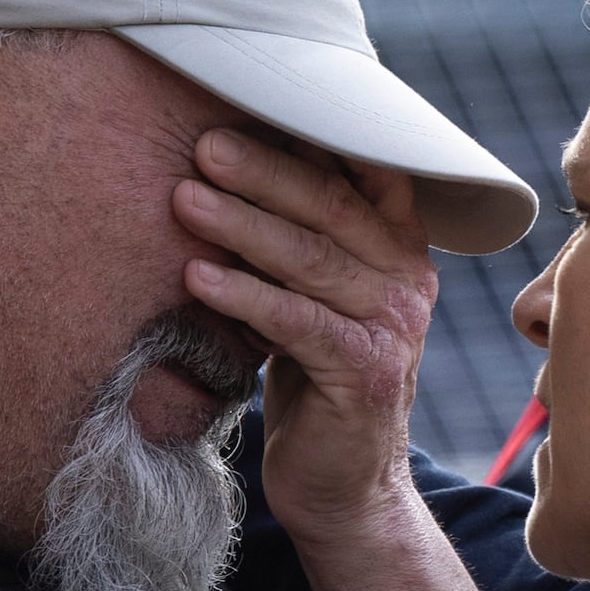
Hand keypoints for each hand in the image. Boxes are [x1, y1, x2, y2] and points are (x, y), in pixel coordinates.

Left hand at [174, 127, 434, 546]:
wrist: (341, 488)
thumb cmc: (310, 381)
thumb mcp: (305, 296)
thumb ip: (293, 238)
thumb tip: (223, 160)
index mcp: (397, 247)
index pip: (357, 173)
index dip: (306, 136)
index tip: (244, 103)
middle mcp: (407, 278)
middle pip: (330, 206)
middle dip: (261, 170)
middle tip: (200, 145)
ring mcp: (393, 327)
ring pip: (312, 258)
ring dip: (242, 224)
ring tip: (182, 200)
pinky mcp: (365, 373)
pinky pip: (297, 321)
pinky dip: (244, 294)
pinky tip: (196, 276)